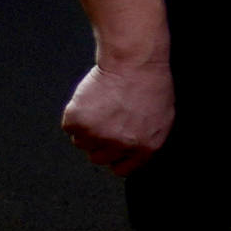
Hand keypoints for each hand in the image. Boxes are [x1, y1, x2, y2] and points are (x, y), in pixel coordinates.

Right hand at [55, 51, 168, 175]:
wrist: (134, 62)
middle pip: (98, 158)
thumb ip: (146, 141)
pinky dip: (75, 115)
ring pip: (81, 143)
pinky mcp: (77, 121)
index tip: (111, 150)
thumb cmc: (151, 84)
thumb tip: (133, 155)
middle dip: (100, 143)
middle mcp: (120, 145)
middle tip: (106, 121)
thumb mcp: (162, 119)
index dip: (115, 158)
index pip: (121, 169)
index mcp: (145, 147)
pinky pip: (69, 127)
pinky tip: (91, 101)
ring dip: (87, 129)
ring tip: (101, 107)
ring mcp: (97, 134)